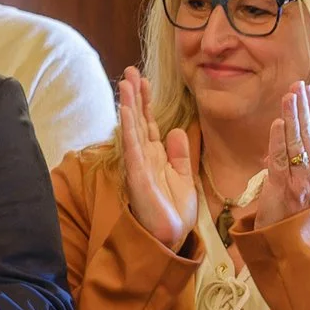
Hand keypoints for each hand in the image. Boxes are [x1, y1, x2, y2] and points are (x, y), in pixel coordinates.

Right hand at [115, 68, 196, 248]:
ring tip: (125, 83)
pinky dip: (129, 129)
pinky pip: (132, 148)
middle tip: (130, 71)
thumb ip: (180, 155)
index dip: (145, 102)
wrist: (172, 238)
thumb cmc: (175, 213)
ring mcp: (139, 166)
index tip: (143, 80)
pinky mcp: (138, 176)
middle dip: (134, 96)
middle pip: (137, 120)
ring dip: (128, 106)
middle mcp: (144, 158)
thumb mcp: (184, 177)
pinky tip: (126, 112)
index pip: (148, 123)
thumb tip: (177, 130)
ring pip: (131, 130)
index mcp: (156, 157)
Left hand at [253, 81, 309, 226]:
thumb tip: (274, 150)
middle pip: (309, 133)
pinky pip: (282, 160)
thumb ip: (288, 167)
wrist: (295, 246)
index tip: (306, 91)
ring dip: (292, 117)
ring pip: (297, 142)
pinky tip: (278, 124)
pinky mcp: (285, 190)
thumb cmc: (293, 217)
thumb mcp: (296, 188)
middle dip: (303, 108)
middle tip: (298, 85)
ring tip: (289, 96)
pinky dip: (279, 141)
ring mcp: (302, 181)